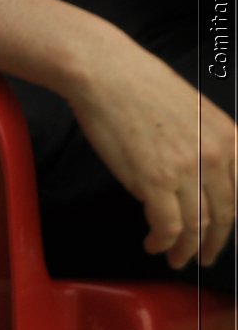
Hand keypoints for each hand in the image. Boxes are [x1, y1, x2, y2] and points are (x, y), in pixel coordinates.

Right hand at [68, 47, 237, 269]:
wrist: (105, 72)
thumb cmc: (138, 83)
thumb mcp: (192, 109)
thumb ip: (207, 142)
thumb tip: (203, 174)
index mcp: (228, 137)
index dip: (234, 223)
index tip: (226, 237)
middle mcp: (215, 156)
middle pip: (224, 215)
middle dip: (214, 243)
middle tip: (204, 256)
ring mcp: (186, 170)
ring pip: (197, 226)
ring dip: (187, 248)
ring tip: (175, 256)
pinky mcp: (154, 180)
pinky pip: (168, 226)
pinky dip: (163, 241)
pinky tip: (154, 243)